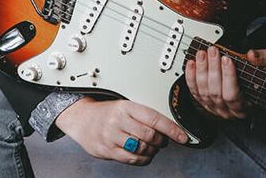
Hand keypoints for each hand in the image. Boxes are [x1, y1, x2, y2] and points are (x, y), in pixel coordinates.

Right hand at [55, 98, 187, 165]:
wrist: (82, 119)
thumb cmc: (108, 112)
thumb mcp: (124, 106)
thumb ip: (142, 116)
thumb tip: (167, 128)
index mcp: (126, 106)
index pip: (154, 118)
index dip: (171, 128)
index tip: (182, 136)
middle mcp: (118, 120)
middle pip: (149, 135)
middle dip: (161, 140)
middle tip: (163, 140)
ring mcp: (112, 137)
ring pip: (142, 149)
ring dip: (153, 150)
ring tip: (152, 146)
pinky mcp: (107, 151)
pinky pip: (132, 159)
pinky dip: (143, 159)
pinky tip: (144, 154)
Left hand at [185, 46, 265, 119]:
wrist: (251, 83)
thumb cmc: (257, 78)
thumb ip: (262, 59)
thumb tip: (252, 55)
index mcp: (244, 106)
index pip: (233, 95)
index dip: (228, 77)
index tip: (227, 59)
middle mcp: (227, 110)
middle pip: (216, 92)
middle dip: (213, 69)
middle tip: (213, 51)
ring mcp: (213, 107)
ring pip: (203, 91)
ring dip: (201, 70)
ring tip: (202, 54)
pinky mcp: (203, 101)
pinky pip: (194, 91)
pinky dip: (191, 76)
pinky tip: (192, 63)